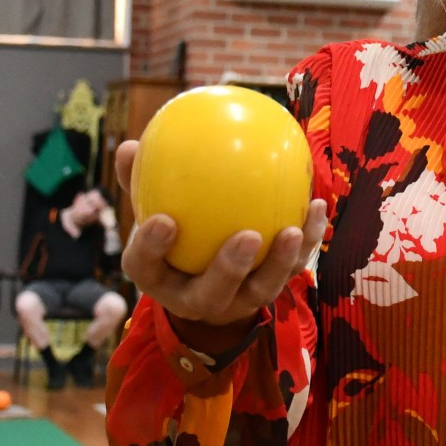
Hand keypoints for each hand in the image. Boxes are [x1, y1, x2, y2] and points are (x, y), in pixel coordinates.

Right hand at [114, 140, 328, 329]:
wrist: (202, 281)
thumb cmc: (174, 236)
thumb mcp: (152, 213)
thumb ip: (142, 183)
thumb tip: (129, 145)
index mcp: (158, 279)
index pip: (146, 268)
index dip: (152, 249)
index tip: (164, 221)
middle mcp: (197, 299)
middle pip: (211, 294)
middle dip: (230, 270)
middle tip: (246, 236)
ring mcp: (237, 301)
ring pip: (260, 289)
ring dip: (279, 262)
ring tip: (291, 230)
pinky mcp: (269, 290)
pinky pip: (292, 267)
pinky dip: (306, 239)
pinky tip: (316, 206)